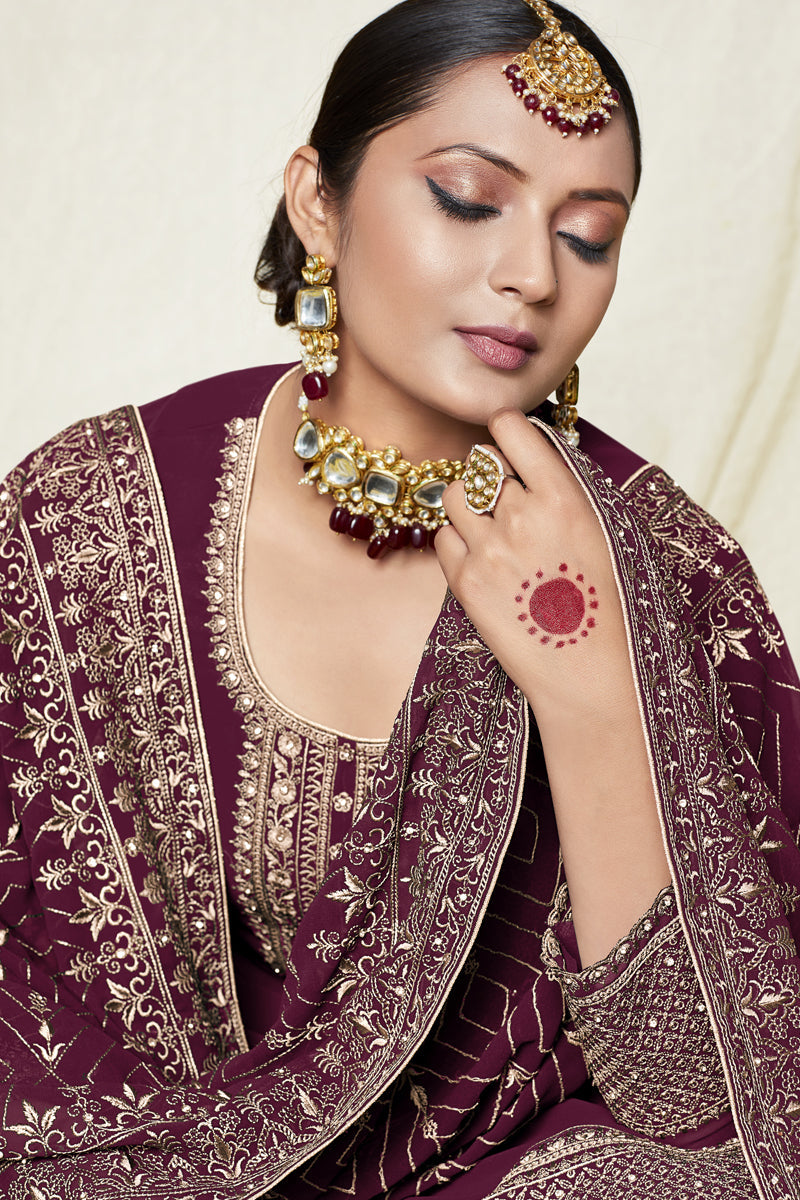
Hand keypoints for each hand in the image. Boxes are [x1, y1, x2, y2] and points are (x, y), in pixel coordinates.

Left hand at [437, 409, 670, 962]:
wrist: (593, 676)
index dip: (506, 433)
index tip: (510, 443)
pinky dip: (457, 543)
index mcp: (564, 495)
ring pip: (453, 496)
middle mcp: (520, 515)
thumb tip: (539, 456)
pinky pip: (443, 538)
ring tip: (495, 534)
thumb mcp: (610, 534)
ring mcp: (487, 549)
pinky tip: (485, 563)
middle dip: (490, 476)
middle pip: (479, 464)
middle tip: (507, 502)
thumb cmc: (614, 607)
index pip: (511, 429)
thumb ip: (570, 490)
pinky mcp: (465, 583)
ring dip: (469, 506)